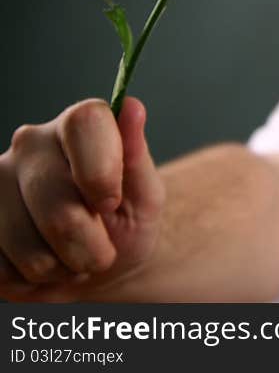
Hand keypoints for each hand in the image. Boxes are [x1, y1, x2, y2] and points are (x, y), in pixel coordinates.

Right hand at [0, 97, 164, 300]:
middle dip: (88, 245)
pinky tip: (41, 261)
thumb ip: (136, 156)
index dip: (102, 173)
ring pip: (25, 243)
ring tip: (70, 256)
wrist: (95, 265)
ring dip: (59, 266)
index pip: (85, 122)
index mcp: (77, 126)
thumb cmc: (125, 223)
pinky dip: (28, 279)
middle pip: (57, 205)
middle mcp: (30, 143)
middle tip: (100, 250)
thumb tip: (132, 107)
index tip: (111, 203)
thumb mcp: (145, 195)